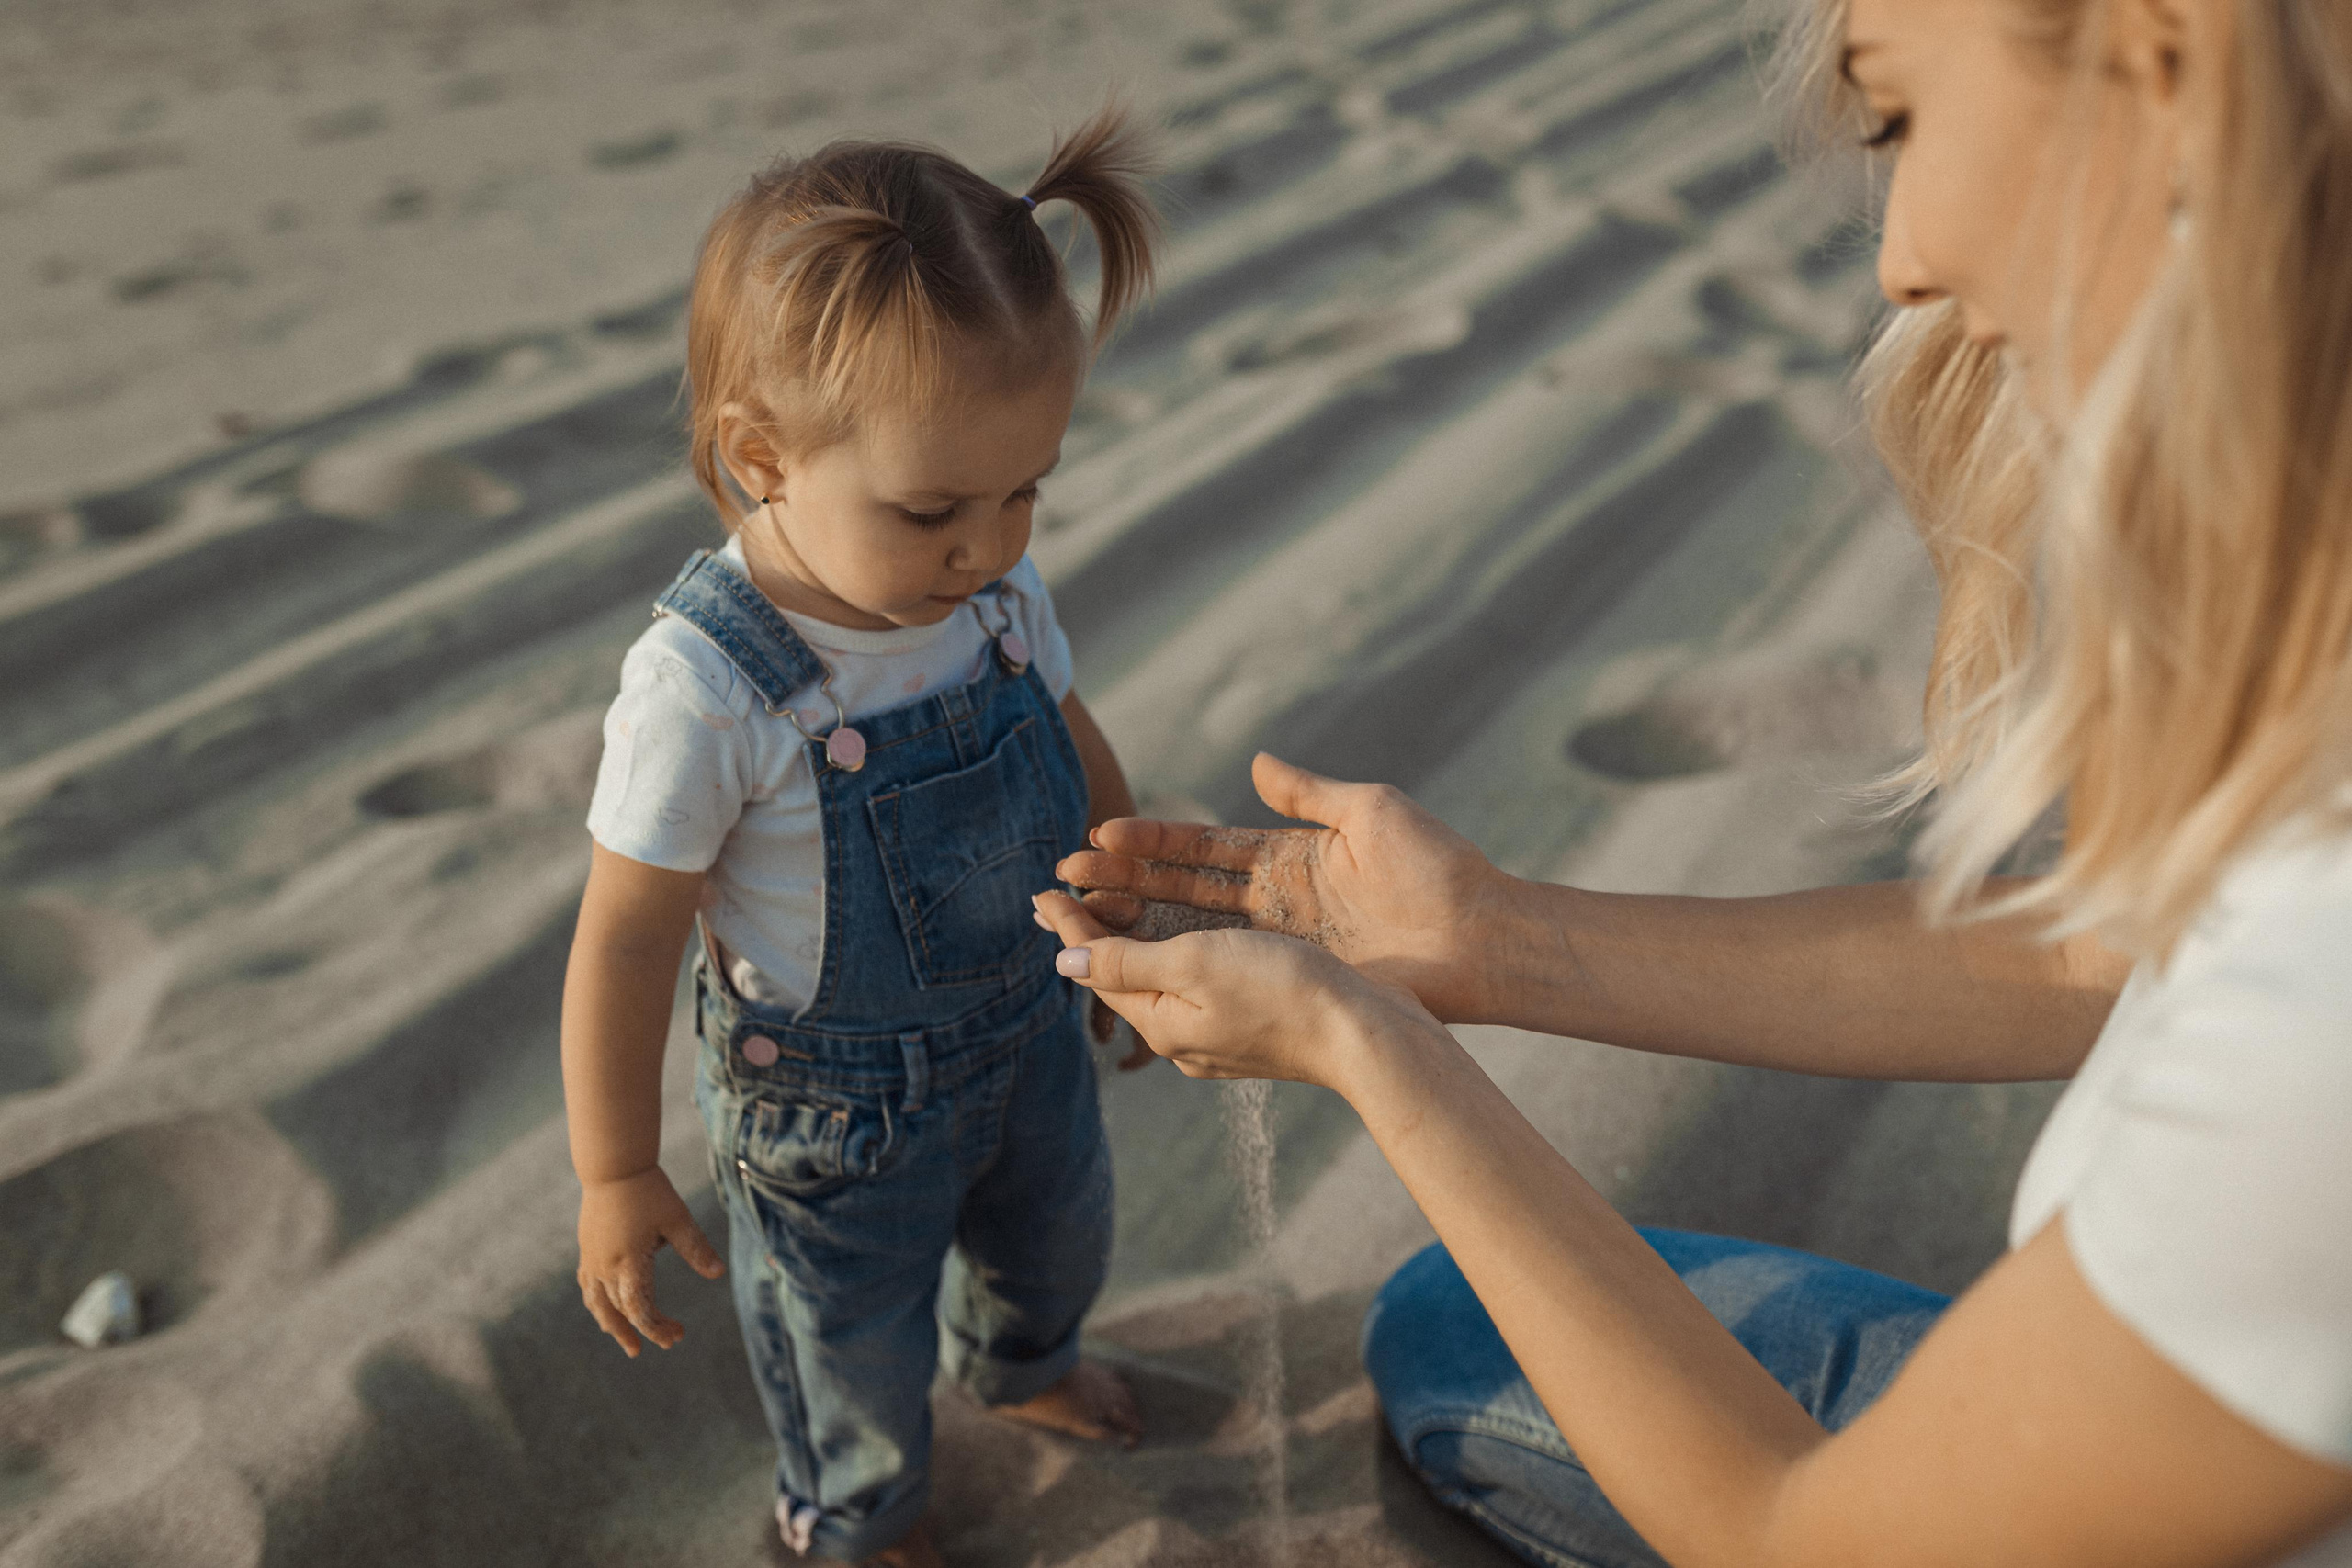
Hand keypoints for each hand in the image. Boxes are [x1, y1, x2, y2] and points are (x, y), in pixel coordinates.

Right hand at [576, 1166, 724, 1356]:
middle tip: (669, 1343)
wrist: (613, 1167)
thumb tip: (718, 1274)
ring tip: (628, 1343)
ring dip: (614, 1326)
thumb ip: (696, 1248)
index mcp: (629, 1263)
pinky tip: (606, 1310)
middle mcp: (606, 1268)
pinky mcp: (587, 1250)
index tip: (677, 1336)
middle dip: (645, 1330)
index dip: (657, 1328)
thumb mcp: (678, 1219)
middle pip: (621, 1313)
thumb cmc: (649, 1191)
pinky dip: (598, 1305)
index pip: (640, 1310)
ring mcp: (592, 1260)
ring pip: (598, 1305)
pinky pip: (588, 1288)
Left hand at [1033, 890, 1440, 1089]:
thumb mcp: (1193, 964)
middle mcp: (1185, 1035)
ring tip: (1114, 906)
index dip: (1070, 921)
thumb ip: (1126, 959)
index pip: (1098, 964)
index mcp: (1161, 1020)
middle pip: (1127, 973)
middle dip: (1097, 930)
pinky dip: (1179, 953)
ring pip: (1164, 979)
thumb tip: (1064, 960)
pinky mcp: (1256, 1027)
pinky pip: (1200, 985)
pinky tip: (1186, 941)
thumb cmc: (1284, 990)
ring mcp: (1222, 1035)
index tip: (1042, 886)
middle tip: (1066, 891)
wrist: (1368, 1036)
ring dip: (1136, 939)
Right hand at [1056, 753, 1511, 1021]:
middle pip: (1183, 889)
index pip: (1203, 847)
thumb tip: (1256, 762)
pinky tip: (1130, 957)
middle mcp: (1274, 901)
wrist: (1481, 938)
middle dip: (1124, 882)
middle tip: (1067, 875)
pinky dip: (1175, 962)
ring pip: (1191, 930)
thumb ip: (1309, 792)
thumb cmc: (1437, 869)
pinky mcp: (1293, 977)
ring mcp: (1280, 943)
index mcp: (1288, 855)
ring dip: (1136, 921)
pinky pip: (1223, 968)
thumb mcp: (1371, 812)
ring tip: (1081, 912)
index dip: (1151, 842)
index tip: (1100, 837)